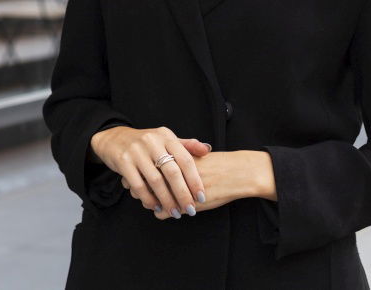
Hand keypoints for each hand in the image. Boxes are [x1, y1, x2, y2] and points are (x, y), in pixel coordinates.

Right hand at [90, 126, 211, 218]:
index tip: (201, 197)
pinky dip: (148, 199)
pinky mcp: (123, 162)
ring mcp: (137, 151)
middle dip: (183, 194)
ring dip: (167, 200)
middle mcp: (152, 141)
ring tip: (175, 212)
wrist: (114, 138)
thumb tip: (207, 149)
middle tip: (190, 210)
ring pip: (155, 181)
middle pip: (172, 172)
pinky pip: (138, 185)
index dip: (194, 180)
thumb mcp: (165, 139)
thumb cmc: (146, 142)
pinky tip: (156, 207)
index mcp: (166, 136)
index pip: (185, 159)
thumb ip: (186, 145)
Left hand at [126, 150, 272, 220]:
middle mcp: (173, 172)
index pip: (147, 164)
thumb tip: (163, 160)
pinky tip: (164, 211)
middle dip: (138, 185)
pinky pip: (162, 212)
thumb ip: (178, 159)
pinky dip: (161, 213)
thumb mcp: (196, 157)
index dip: (139, 170)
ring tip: (150, 200)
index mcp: (174, 157)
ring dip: (149, 200)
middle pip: (145, 180)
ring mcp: (177, 189)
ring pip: (151, 198)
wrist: (237, 173)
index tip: (136, 172)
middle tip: (132, 188)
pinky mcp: (184, 204)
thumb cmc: (218, 165)